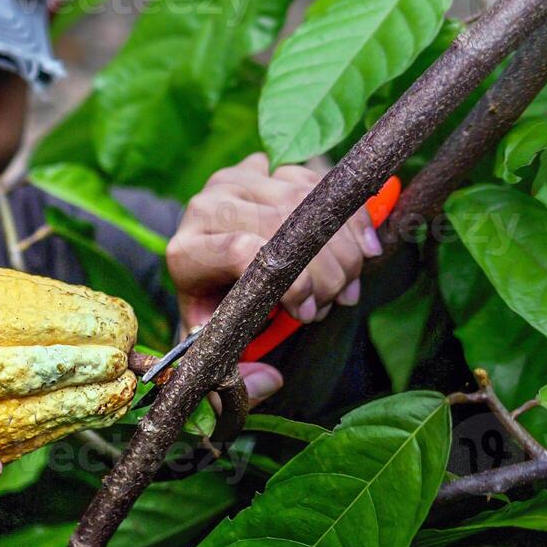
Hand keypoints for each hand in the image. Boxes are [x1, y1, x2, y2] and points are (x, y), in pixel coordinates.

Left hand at [166, 153, 382, 402]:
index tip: (307, 313)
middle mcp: (204, 206)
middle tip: (336, 300)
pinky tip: (361, 251)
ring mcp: (234, 179)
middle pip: (283, 226)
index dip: (290, 283)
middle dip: (324, 271)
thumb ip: (234, 376)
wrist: (211, 257)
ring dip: (343, 248)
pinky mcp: (264, 165)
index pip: (242, 252)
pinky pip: (321, 181)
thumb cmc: (216, 308)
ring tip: (346, 282)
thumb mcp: (216, 344)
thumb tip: (269, 381)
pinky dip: (352, 219)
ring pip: (308, 202)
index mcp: (185, 252)